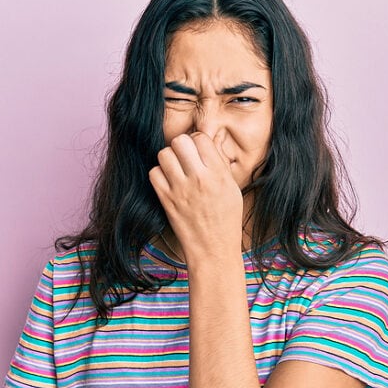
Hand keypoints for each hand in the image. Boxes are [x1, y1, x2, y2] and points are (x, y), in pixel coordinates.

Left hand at [149, 130, 242, 262]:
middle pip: (180, 141)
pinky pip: (154, 173)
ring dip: (169, 159)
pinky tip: (168, 182)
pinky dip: (159, 174)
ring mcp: (180, 189)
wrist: (213, 249)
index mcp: (218, 174)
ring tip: (176, 170)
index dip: (198, 142)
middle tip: (185, 158)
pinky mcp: (166, 200)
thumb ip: (219, 166)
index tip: (198, 151)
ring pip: (164, 154)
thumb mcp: (233, 189)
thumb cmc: (226, 220)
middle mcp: (199, 178)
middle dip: (181, 146)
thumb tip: (205, 146)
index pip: (201, 138)